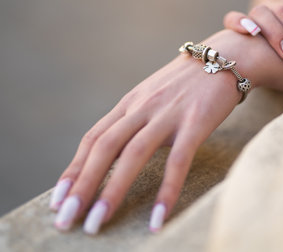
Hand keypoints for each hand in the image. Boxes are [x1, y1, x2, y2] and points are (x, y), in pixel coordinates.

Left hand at [48, 30, 270, 233]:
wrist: (224, 58)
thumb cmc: (186, 84)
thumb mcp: (152, 97)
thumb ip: (133, 121)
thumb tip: (115, 152)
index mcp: (129, 104)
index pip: (93, 138)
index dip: (73, 169)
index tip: (58, 200)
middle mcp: (142, 108)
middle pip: (104, 147)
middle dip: (82, 185)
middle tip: (66, 220)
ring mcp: (168, 114)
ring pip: (133, 154)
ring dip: (112, 191)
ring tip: (96, 223)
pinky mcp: (195, 122)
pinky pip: (178, 161)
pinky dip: (166, 191)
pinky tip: (157, 218)